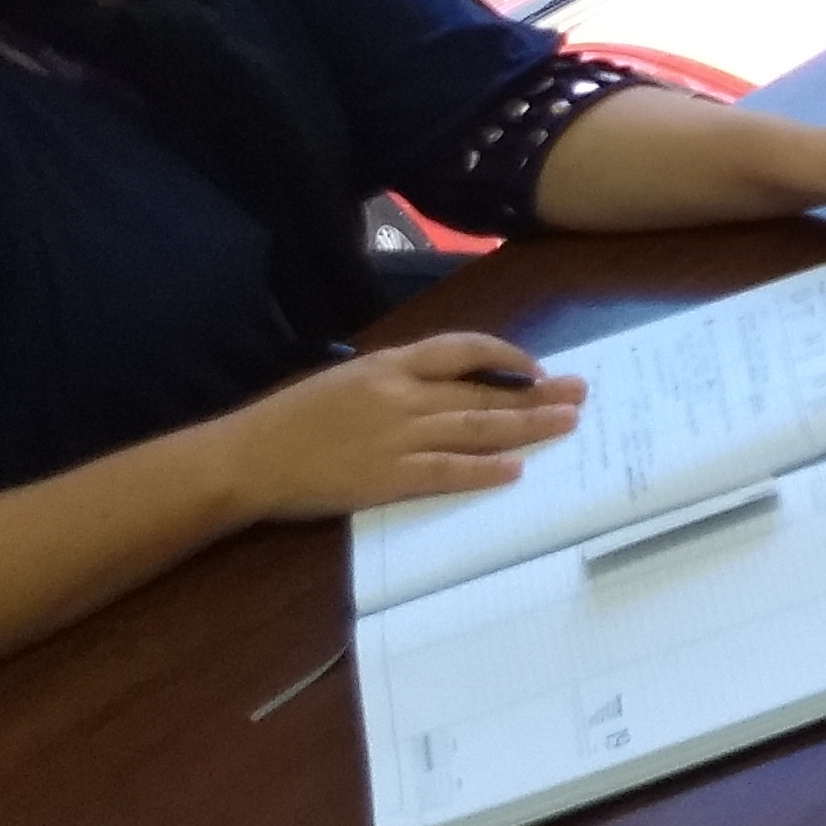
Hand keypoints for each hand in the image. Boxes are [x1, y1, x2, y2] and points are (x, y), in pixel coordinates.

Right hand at [217, 336, 586, 518]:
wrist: (246, 457)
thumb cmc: (290, 420)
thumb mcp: (345, 380)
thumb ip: (393, 380)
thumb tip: (439, 386)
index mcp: (389, 364)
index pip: (462, 348)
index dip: (505, 355)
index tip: (537, 368)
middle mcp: (401, 393)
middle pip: (482, 390)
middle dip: (537, 393)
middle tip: (580, 393)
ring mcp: (397, 436)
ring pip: (476, 427)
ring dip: (527, 426)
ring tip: (567, 424)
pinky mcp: (387, 476)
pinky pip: (447, 471)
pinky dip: (484, 470)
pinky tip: (515, 470)